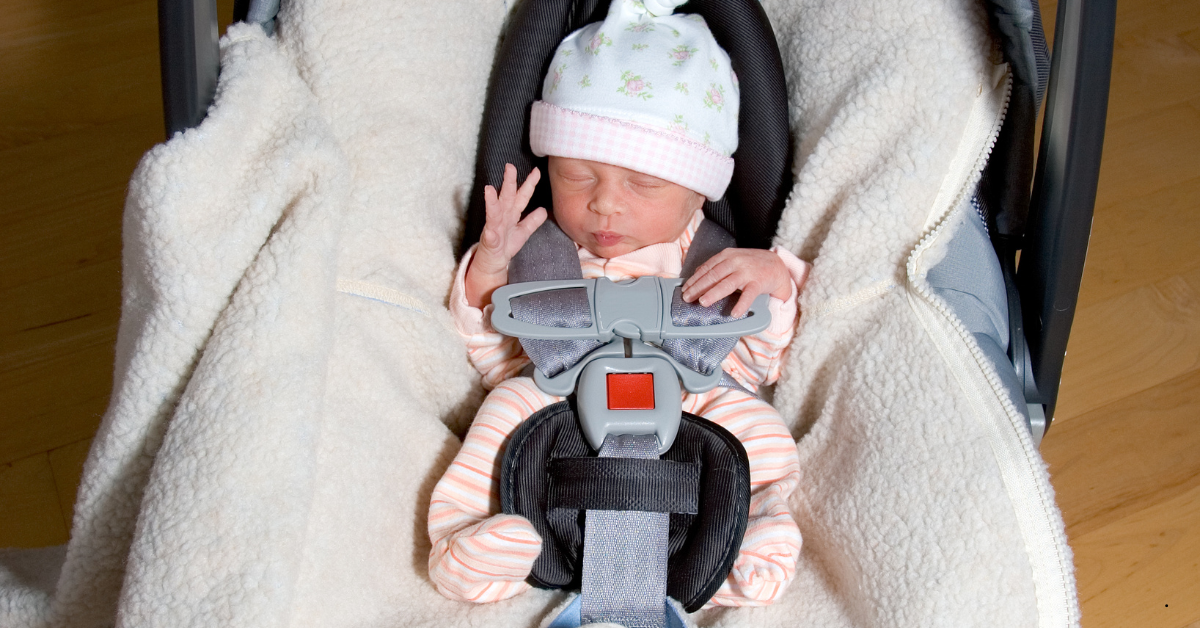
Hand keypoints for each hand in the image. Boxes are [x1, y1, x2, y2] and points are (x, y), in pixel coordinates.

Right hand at [465, 164, 547, 307]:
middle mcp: (502, 217)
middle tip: (510, 167)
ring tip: (490, 189)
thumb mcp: (523, 232)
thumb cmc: (506, 244)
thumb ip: (532, 221)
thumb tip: (544, 210)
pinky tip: (490, 230)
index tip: (536, 171)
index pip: (522, 196)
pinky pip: (490, 237)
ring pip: (493, 213)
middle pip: (506, 197)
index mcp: (512, 214)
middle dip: (508, 182)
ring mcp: (494, 228)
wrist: (494, 262)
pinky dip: (490, 233)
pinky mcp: (490, 242)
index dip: (529, 184)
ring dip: (491, 202)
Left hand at [681, 248, 791, 317]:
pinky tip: (734, 313)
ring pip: (728, 284)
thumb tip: (697, 273)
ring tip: (703, 302)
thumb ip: (716, 265)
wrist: (776, 265)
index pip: (707, 268)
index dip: (694, 279)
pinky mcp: (758, 283)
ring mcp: (747, 272)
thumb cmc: (751, 264)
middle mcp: (736, 262)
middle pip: (714, 276)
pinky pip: (748, 295)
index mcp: (727, 256)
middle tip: (687, 298)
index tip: (684, 289)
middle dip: (698, 287)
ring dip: (714, 293)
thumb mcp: (733, 259)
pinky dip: (741, 305)